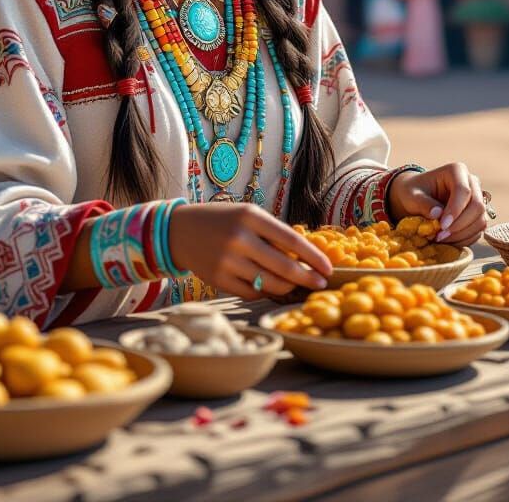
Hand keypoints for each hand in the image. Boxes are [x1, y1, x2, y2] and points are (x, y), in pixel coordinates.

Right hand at [168, 203, 331, 300]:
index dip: (313, 256)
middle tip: (321, 284)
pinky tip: (270, 286)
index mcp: (250, 216)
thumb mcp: (247, 215)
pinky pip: (252, 293)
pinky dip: (265, 291)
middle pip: (284, 266)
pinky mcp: (219, 280)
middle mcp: (239, 238)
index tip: (328, 268)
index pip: (291, 239)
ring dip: (289, 288)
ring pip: (270, 283)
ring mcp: (228, 261)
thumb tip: (306, 257)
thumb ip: (273, 234)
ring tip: (298, 286)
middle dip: (307, 278)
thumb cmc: (222, 221)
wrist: (180, 231)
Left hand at [387, 163, 486, 246]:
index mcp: (456, 171)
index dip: (455, 210)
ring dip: (462, 234)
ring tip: (440, 238)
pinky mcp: (477, 215)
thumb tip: (437, 214)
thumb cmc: (413, 193)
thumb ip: (423, 203)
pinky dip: (464, 239)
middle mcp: (471, 183)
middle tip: (440, 235)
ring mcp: (477, 199)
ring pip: (480, 220)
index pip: (463, 190)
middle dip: (459, 225)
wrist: (416, 198)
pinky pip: (478, 231)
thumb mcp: (411, 196)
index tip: (441, 225)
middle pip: (477, 206)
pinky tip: (447, 240)